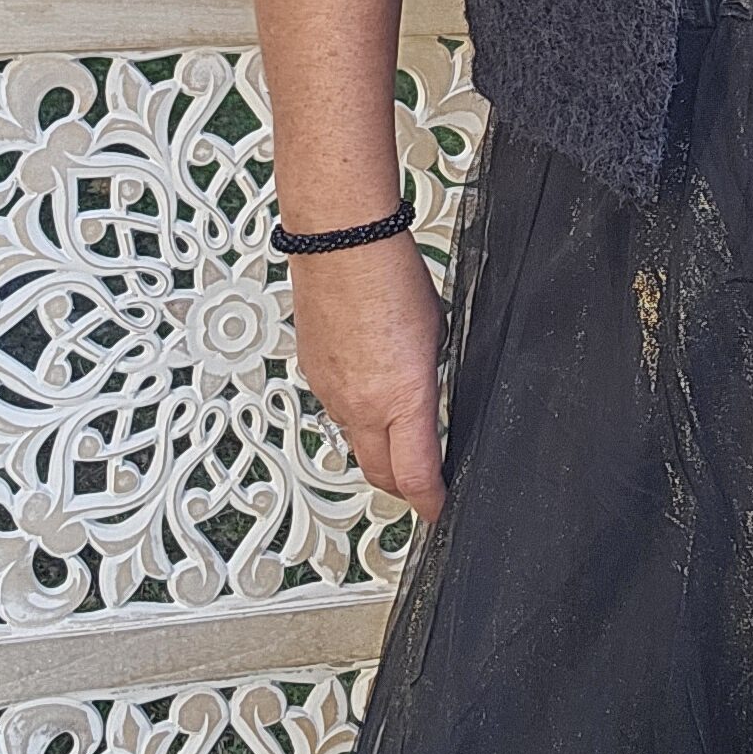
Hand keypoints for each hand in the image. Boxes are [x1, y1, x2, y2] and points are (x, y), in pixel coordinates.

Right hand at [288, 233, 449, 522]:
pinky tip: (368, 383)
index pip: (416, 476)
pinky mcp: (312, 374)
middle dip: (402, 486)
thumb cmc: (391, 275)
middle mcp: (360, 406)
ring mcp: (331, 393)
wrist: (341, 244)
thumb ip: (430, 376)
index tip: (440, 508)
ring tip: (397, 429)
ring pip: (355, 441)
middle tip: (420, 485)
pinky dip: (355, 410)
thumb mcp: (437, 333)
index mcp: (402, 398)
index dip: (432, 503)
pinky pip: (336, 408)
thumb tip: (427, 393)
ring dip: (377, 444)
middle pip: (380, 474)